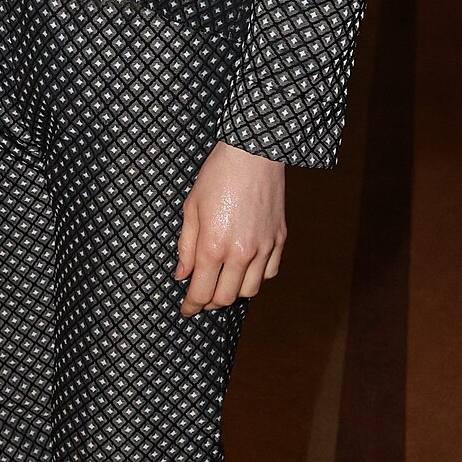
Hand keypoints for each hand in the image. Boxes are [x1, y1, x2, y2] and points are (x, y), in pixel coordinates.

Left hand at [175, 141, 286, 314]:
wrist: (253, 152)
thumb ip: (186, 246)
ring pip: (250, 291)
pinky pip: (269, 273)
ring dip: (233, 293)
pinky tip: (245, 269)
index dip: (191, 306)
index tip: (186, 309)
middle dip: (209, 303)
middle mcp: (241, 252)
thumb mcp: (191, 209)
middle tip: (200, 298)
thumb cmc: (217, 176)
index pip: (201, 292)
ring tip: (222, 284)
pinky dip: (256, 278)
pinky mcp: (279, 239)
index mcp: (213, 246)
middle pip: (225, 297)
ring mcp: (264, 247)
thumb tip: (182, 275)